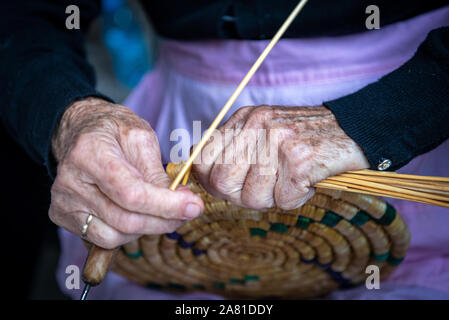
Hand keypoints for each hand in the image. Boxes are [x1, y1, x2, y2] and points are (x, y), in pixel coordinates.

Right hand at [49, 97, 203, 248]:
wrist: (79, 131)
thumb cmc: (113, 130)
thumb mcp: (141, 137)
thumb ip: (157, 171)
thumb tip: (180, 202)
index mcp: (89, 153)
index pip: (131, 193)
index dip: (166, 205)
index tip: (194, 206)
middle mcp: (70, 181)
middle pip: (125, 220)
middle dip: (165, 220)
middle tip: (188, 211)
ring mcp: (64, 202)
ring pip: (116, 235)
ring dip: (148, 228)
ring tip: (162, 210)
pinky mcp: (63, 216)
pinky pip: (104, 239)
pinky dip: (129, 233)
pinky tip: (139, 215)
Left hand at [193, 105, 368, 209]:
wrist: (353, 130)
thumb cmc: (304, 139)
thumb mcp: (263, 135)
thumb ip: (234, 152)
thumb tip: (204, 178)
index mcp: (243, 119)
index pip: (201, 159)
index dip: (210, 182)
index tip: (229, 188)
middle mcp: (256, 125)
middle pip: (222, 182)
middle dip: (241, 196)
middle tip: (264, 190)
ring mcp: (277, 140)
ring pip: (252, 197)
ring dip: (273, 198)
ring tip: (289, 181)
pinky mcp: (299, 158)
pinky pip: (283, 200)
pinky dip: (297, 198)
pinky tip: (307, 180)